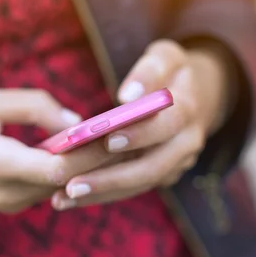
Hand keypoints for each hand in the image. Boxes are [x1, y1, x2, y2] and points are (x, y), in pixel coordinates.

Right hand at [0, 88, 113, 212]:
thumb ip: (34, 107)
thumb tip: (77, 122)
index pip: (59, 167)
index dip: (93, 151)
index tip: (122, 128)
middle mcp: (7, 193)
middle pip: (69, 179)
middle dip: (103, 156)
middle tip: (136, 130)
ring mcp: (9, 205)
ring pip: (63, 186)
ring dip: (91, 164)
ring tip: (121, 135)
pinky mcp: (11, 204)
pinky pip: (51, 188)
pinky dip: (73, 170)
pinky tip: (91, 150)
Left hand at [52, 39, 234, 209]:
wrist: (195, 94)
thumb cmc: (170, 71)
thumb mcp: (166, 57)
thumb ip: (149, 71)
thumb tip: (127, 96)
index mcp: (188, 111)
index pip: (165, 127)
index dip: (139, 135)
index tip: (107, 140)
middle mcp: (186, 143)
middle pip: (151, 168)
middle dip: (111, 179)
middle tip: (72, 185)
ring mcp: (176, 163)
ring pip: (138, 185)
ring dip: (101, 194)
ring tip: (61, 199)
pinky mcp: (160, 175)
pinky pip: (131, 189)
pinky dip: (101, 195)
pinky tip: (67, 199)